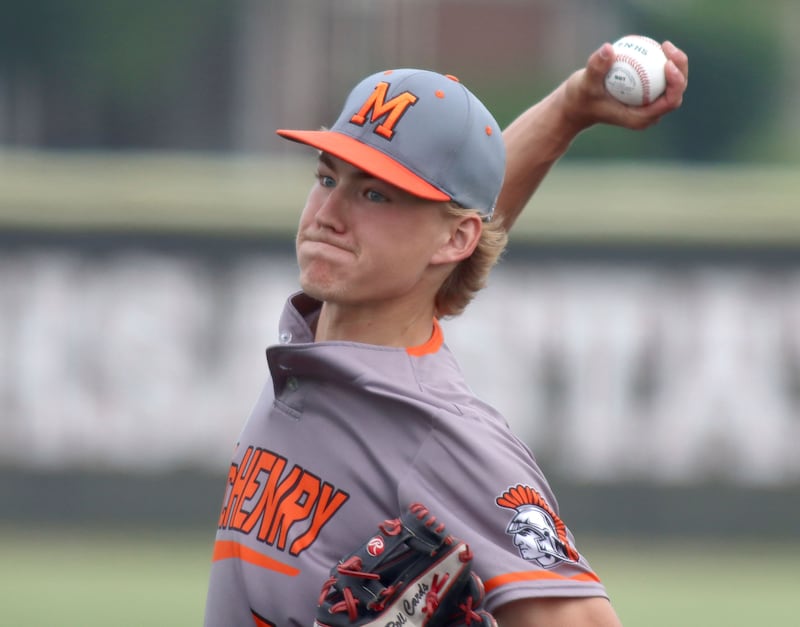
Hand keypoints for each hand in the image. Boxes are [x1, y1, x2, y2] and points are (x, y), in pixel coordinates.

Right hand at [561, 39, 688, 131]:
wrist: (576, 106)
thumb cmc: (580, 98)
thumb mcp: (585, 83)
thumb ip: (596, 68)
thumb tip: (608, 48)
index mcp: (640, 118)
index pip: (670, 102)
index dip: (676, 82)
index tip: (668, 62)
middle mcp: (648, 115)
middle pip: (676, 92)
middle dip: (679, 69)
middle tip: (668, 47)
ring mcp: (648, 107)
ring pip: (671, 86)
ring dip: (674, 64)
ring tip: (664, 45)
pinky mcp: (645, 97)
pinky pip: (660, 80)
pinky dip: (661, 64)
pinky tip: (656, 48)